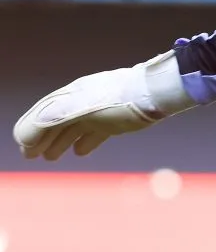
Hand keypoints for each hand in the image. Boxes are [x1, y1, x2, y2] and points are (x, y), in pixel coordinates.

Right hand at [13, 50, 193, 160]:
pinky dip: (85, 142)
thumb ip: (50, 120)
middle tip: (32, 156)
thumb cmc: (116, 100)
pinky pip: (95, 133)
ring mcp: (99, 111)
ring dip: (60, 142)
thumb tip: (25, 138)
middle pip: (57, 122)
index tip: (25, 149)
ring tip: (51, 157)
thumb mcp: (79, 110)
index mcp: (70, 97)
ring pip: (74, 128)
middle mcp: (82, 102)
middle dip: (42, 139)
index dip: (30, 132)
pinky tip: (80, 152)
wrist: (155, 94)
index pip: (42, 114)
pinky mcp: (116, 120)